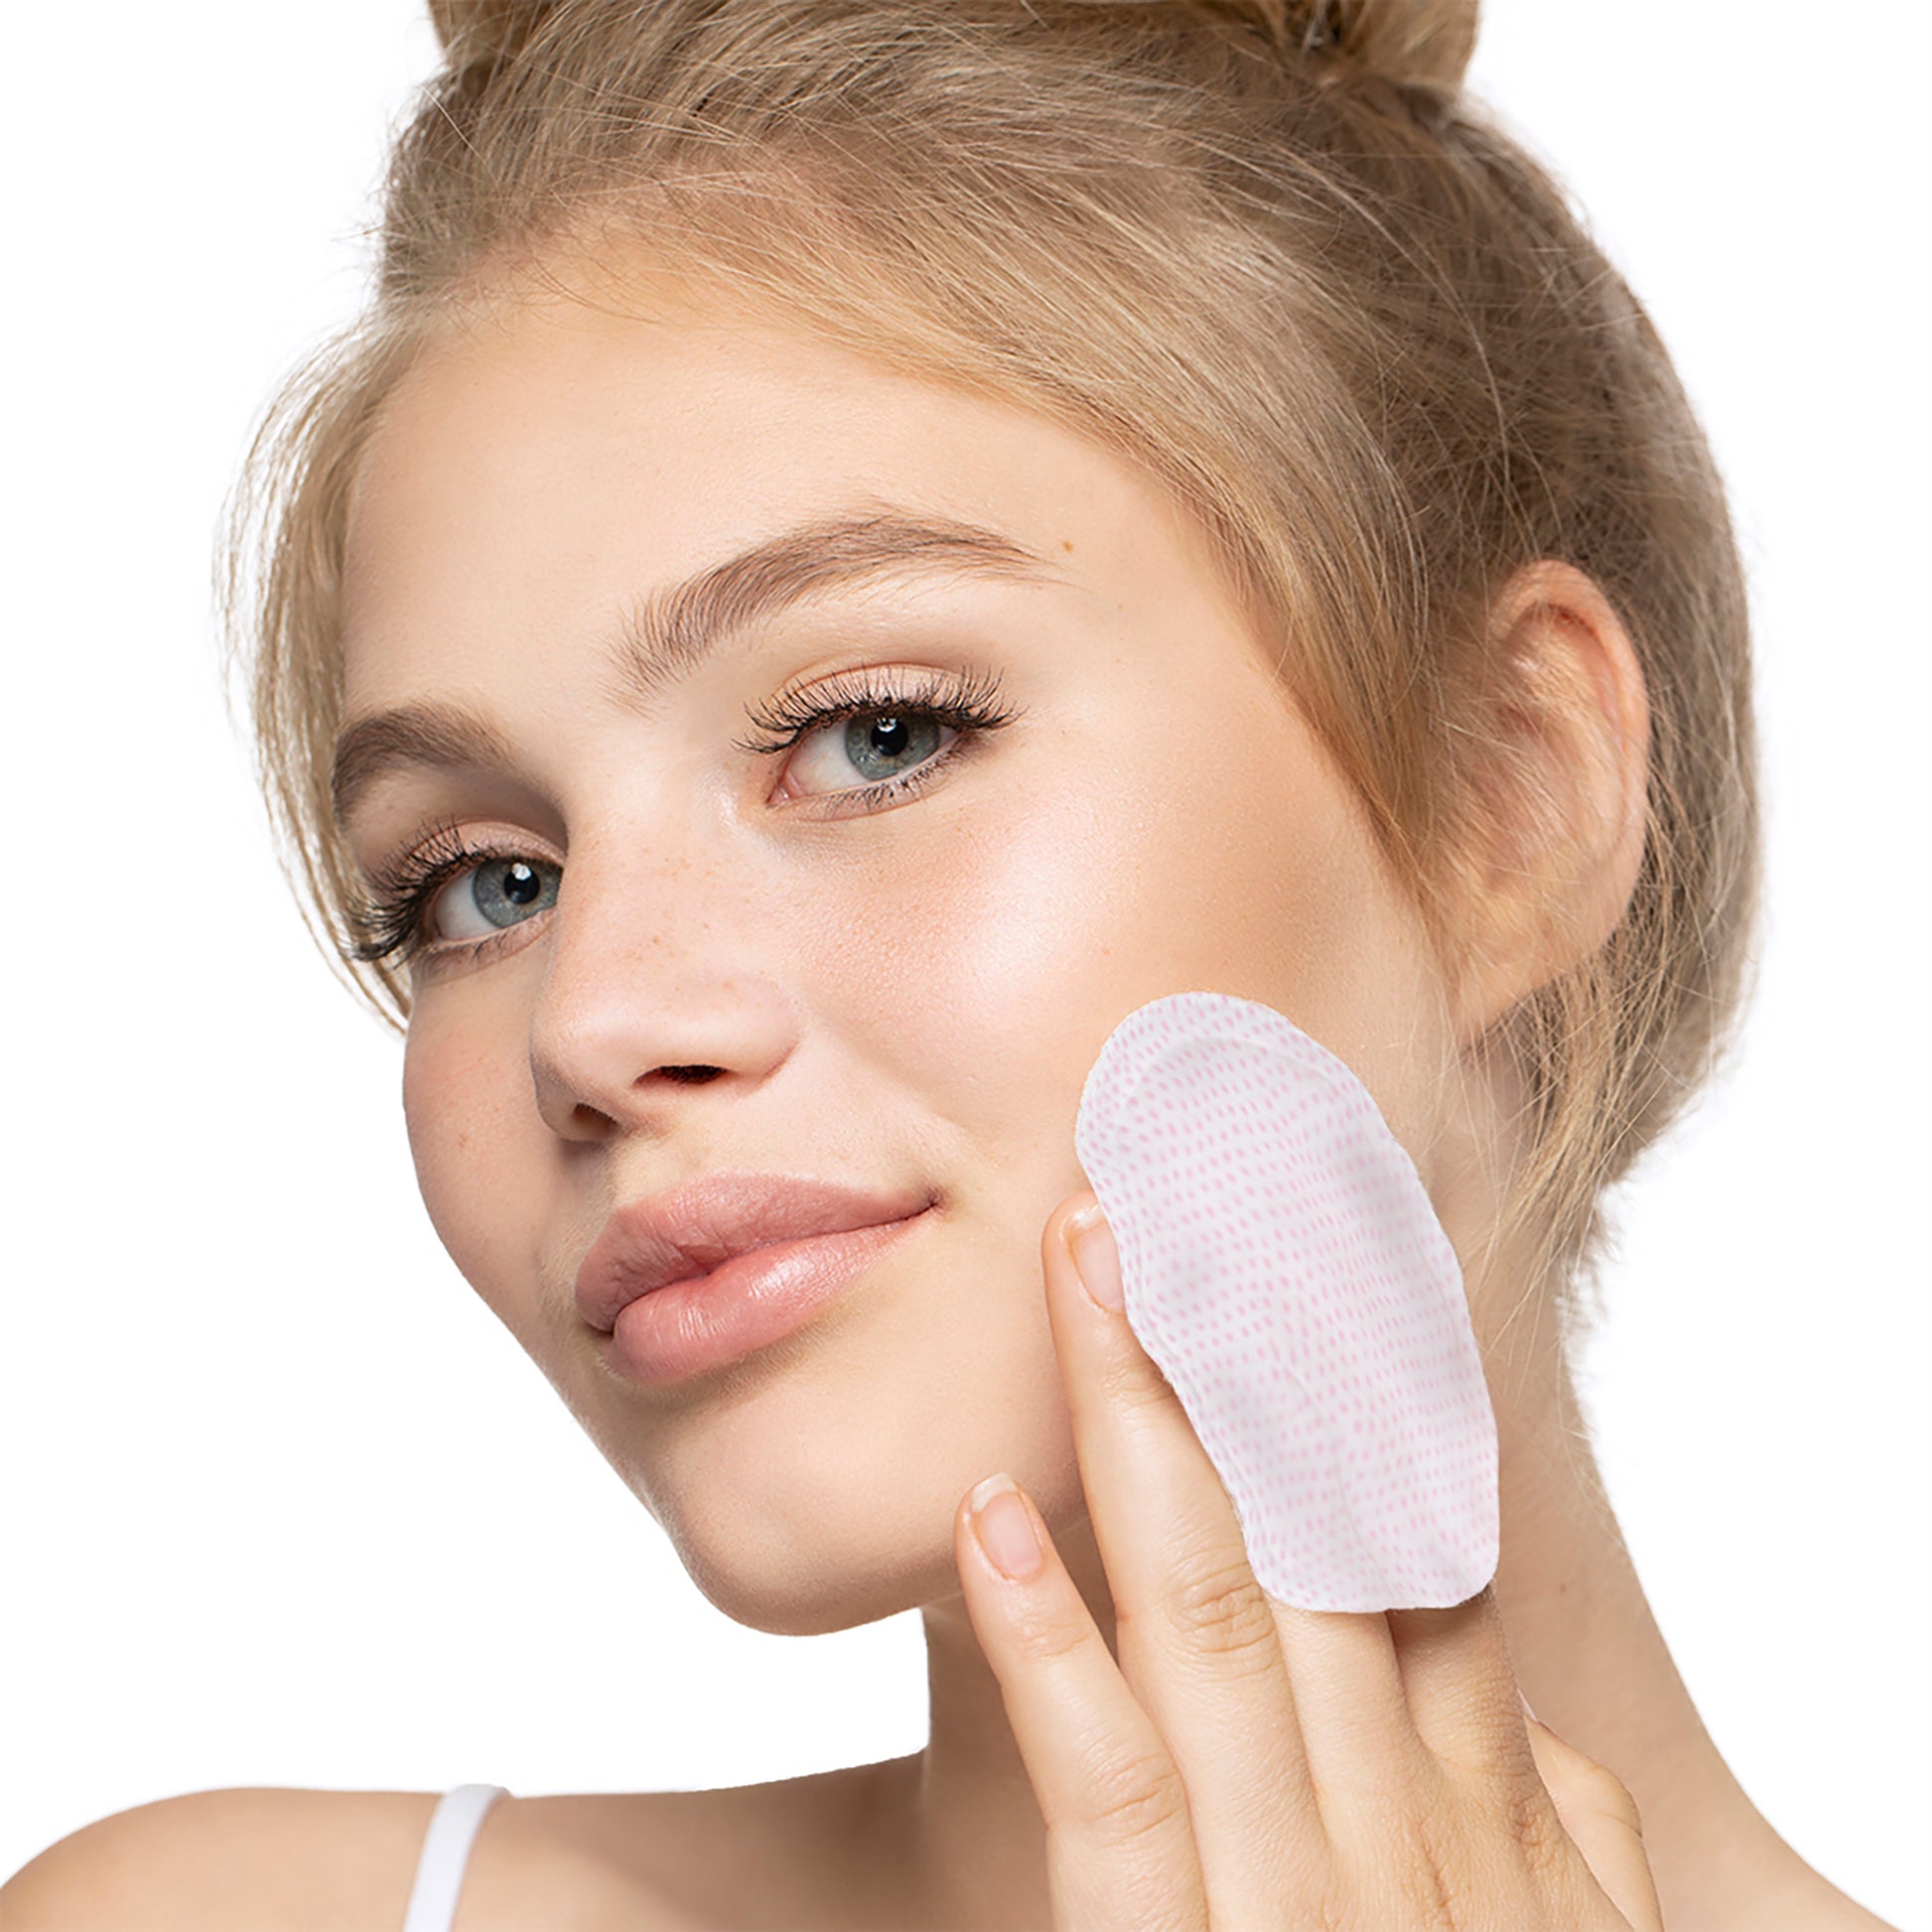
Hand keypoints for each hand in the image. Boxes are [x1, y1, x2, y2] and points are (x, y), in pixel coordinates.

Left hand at [952, 1192, 1664, 1931]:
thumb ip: (1551, 1809)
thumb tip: (1515, 1686)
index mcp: (1477, 1796)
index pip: (1418, 1532)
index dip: (1365, 1371)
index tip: (1313, 1227)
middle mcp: (1387, 1810)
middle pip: (1306, 1520)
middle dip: (1239, 1332)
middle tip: (1178, 1171)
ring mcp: (1280, 1884)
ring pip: (1202, 1606)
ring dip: (1138, 1410)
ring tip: (1091, 1255)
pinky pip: (1107, 1787)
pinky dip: (1047, 1647)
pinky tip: (990, 1516)